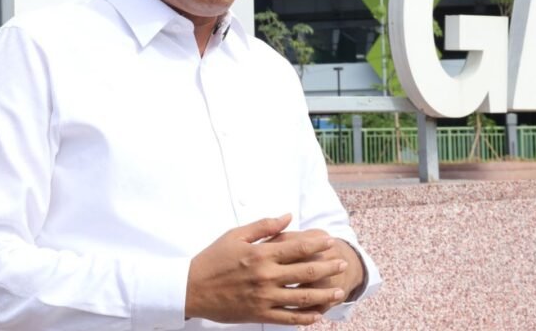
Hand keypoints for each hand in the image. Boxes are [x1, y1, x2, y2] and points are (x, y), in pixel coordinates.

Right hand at [185, 214, 347, 325]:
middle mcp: (266, 276)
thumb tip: (287, 217)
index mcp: (261, 255)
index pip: (298, 248)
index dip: (318, 245)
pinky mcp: (259, 314)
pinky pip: (287, 318)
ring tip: (338, 292)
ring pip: (302, 298)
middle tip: (342, 264)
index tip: (331, 242)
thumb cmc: (213, 258)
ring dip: (323, 295)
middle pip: (305, 273)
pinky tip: (317, 316)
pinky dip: (304, 318)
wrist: (192, 287)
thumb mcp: (235, 235)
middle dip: (327, 268)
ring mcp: (264, 298)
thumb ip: (263, 226)